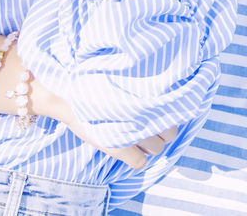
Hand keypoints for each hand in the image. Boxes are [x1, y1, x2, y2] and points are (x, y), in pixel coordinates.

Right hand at [33, 76, 180, 169]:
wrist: (70, 95)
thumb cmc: (98, 85)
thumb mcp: (127, 82)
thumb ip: (145, 91)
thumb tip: (165, 96)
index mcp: (150, 98)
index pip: (176, 116)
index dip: (167, 118)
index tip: (156, 113)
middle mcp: (146, 114)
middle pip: (171, 134)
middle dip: (160, 131)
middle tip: (146, 125)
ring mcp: (135, 133)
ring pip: (157, 149)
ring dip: (148, 144)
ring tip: (134, 135)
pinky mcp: (120, 149)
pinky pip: (140, 163)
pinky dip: (137, 159)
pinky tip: (128, 151)